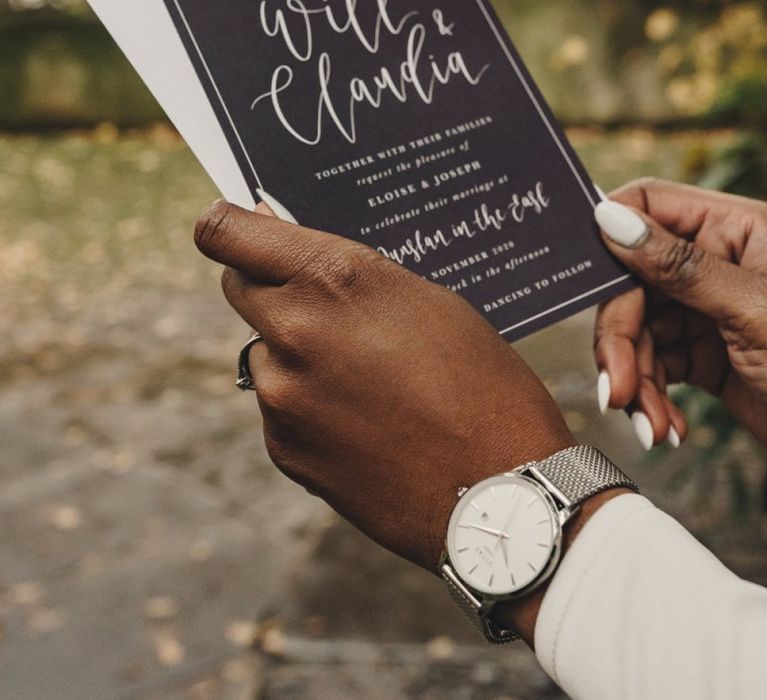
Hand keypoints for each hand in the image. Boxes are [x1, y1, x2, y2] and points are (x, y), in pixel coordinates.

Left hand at [194, 200, 574, 572]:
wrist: (499, 493)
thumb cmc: (482, 386)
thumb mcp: (429, 303)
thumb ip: (351, 276)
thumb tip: (293, 256)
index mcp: (333, 279)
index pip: (226, 232)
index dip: (230, 225)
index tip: (244, 229)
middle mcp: (293, 332)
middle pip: (238, 288)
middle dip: (270, 288)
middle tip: (320, 305)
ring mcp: (282, 396)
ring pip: (263, 352)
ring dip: (294, 354)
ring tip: (361, 380)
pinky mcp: (284, 448)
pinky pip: (280, 407)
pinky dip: (306, 406)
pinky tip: (361, 423)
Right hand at [593, 179, 766, 447]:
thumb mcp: (755, 310)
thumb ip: (679, 265)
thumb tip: (610, 217)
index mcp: (739, 230)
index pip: (652, 205)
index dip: (611, 234)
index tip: (583, 281)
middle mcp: (718, 264)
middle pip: (631, 283)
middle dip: (620, 341)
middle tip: (617, 390)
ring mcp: (709, 311)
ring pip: (638, 332)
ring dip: (635, 383)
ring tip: (650, 427)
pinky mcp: (706, 356)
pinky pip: (656, 367)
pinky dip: (652, 400)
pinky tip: (666, 429)